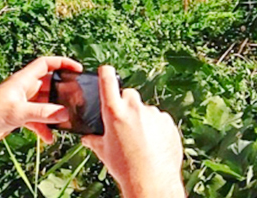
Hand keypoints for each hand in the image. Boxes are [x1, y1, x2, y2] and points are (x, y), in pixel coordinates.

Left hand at [0, 56, 77, 147]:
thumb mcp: (19, 112)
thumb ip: (43, 113)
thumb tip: (65, 113)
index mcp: (22, 80)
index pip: (46, 64)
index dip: (62, 63)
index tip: (78, 69)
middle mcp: (23, 88)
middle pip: (49, 85)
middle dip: (63, 92)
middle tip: (77, 100)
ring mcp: (21, 102)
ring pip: (44, 104)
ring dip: (54, 112)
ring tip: (66, 121)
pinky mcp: (18, 115)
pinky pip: (37, 118)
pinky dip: (44, 127)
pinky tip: (48, 138)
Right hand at [80, 66, 184, 197]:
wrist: (152, 183)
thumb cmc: (126, 168)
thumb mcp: (104, 152)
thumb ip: (94, 140)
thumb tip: (87, 138)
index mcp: (114, 111)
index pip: (107, 78)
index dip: (105, 73)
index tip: (106, 73)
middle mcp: (134, 108)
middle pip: (128, 94)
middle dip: (126, 104)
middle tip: (125, 123)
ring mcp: (153, 114)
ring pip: (145, 109)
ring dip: (143, 118)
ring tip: (141, 140)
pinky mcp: (169, 122)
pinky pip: (160, 119)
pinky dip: (157, 128)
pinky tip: (153, 144)